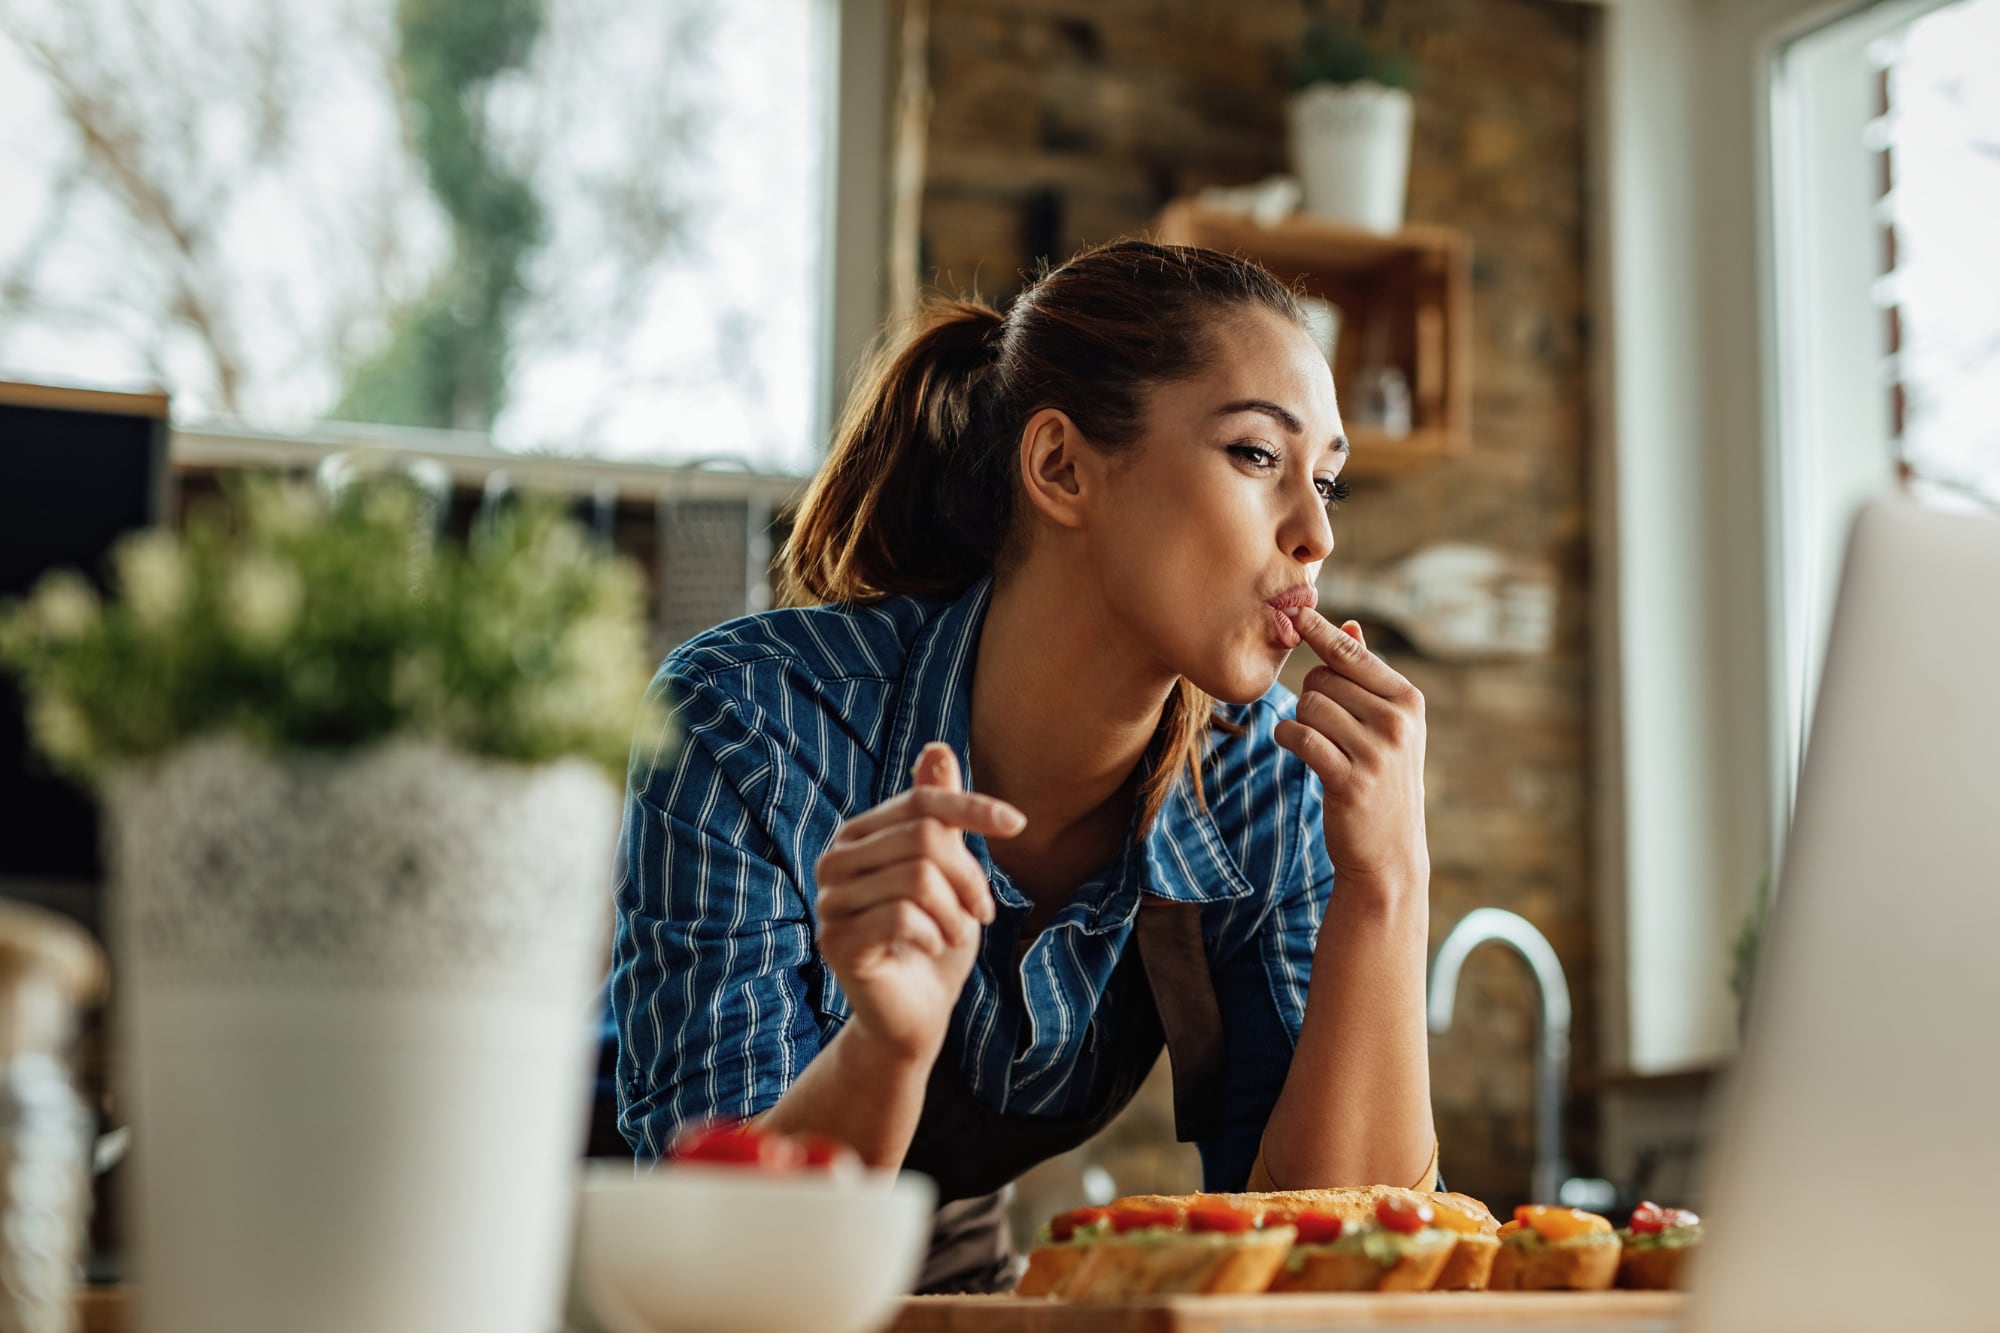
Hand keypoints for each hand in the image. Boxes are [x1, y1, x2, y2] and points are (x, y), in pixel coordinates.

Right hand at [813, 743, 1022, 1063]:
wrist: (915, 1013)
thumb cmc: (934, 936)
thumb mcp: (948, 871)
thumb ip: (939, 814)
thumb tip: (936, 748)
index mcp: (859, 835)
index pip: (920, 801)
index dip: (972, 807)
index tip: (1017, 824)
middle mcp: (835, 861)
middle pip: (923, 838)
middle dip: (968, 876)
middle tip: (981, 910)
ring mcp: (830, 901)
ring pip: (918, 879)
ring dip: (955, 913)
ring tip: (957, 933)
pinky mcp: (836, 941)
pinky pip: (903, 917)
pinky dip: (935, 934)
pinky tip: (932, 947)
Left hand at [1274, 608, 1429, 894]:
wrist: (1388, 851)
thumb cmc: (1382, 779)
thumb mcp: (1388, 726)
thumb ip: (1366, 675)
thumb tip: (1348, 625)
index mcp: (1408, 700)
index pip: (1352, 654)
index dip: (1321, 633)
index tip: (1298, 612)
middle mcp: (1397, 722)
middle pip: (1323, 679)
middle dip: (1312, 696)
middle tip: (1327, 727)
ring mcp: (1377, 752)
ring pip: (1309, 706)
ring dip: (1301, 722)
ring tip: (1320, 746)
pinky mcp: (1349, 780)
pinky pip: (1301, 737)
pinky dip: (1288, 738)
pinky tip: (1294, 747)